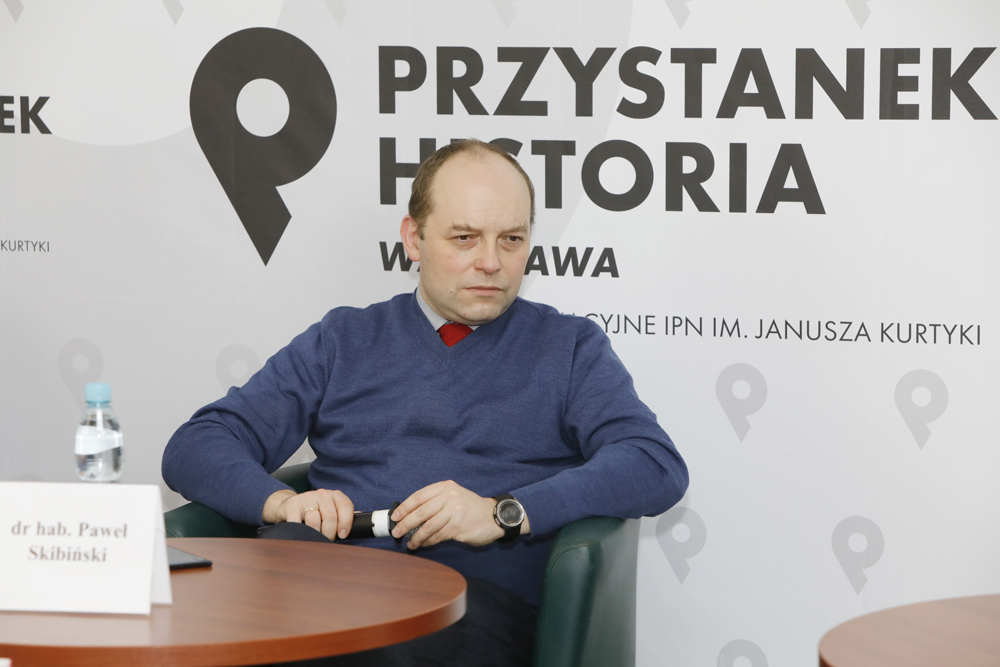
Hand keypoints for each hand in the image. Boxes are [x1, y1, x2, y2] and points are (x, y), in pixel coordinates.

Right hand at [262, 488, 353, 540]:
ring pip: (314, 521)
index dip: (346, 522)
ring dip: (315, 534)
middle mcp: (322, 494)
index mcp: (335, 496)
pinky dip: (300, 532)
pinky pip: (297, 522)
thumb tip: (360, 526)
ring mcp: (307, 498)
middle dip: (329, 533)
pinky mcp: (292, 505)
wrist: (289, 506)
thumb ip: (343, 517)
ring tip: (314, 539)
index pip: (346, 506)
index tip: (343, 535)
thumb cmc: (315, 512)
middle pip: (330, 516)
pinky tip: (301, 535)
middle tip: (326, 540)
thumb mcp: (331, 511)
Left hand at [390, 480, 517, 549]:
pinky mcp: (458, 527)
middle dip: (405, 524)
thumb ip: (434, 502)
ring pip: (428, 526)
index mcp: (445, 487)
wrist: (493, 516)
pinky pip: (437, 536)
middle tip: (397, 532)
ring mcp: (454, 512)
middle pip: (421, 512)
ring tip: (410, 543)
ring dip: (416, 537)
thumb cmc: (470, 508)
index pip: (418, 496)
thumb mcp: (453, 496)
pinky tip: (424, 544)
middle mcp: (449, 497)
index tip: (395, 517)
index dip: (404, 507)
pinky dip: (428, 541)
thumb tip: (410, 515)